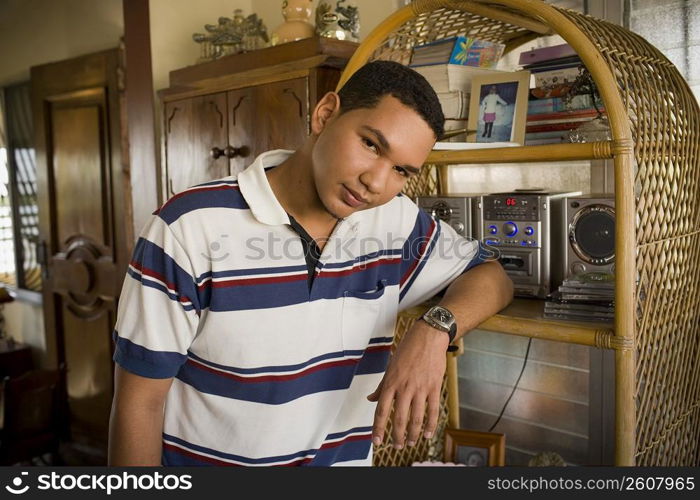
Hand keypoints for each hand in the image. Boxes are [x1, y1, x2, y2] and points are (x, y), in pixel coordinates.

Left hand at [367, 320, 448, 448]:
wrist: (428, 337)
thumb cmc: (407, 350)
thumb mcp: (390, 367)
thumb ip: (382, 386)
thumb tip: (370, 399)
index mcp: (391, 382)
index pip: (381, 411)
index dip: (378, 428)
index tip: (376, 441)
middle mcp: (404, 387)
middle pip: (399, 418)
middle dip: (397, 436)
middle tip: (396, 446)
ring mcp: (420, 388)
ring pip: (416, 418)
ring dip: (413, 434)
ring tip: (411, 443)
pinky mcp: (434, 387)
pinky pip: (433, 410)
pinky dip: (431, 425)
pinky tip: (428, 434)